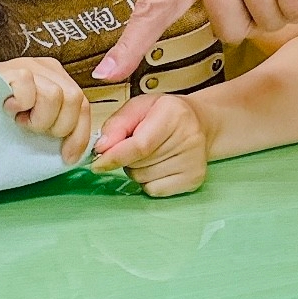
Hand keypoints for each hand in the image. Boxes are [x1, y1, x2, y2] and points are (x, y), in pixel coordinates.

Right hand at [0, 55, 92, 164]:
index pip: (83, 104)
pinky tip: (7, 108)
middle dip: (56, 126)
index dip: (80, 134)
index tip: (68, 156)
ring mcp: (28, 65)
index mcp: (57, 79)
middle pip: (75, 99)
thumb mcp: (33, 122)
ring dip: (37, 118)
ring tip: (18, 119)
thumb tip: (78, 150)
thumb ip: (55, 124)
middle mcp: (46, 68)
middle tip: (31, 129)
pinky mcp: (10, 69)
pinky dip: (20, 106)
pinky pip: (29, 89)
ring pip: (56, 96)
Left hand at [91, 94, 207, 196]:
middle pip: (138, 164)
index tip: (98, 163)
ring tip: (151, 153)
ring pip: (143, 179)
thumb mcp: (138, 107)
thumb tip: (101, 148)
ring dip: (137, 170)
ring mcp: (194, 161)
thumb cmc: (164, 113)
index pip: (140, 145)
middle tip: (137, 145)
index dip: (115, 156)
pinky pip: (154, 190)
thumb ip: (117, 124)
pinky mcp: (194, 179)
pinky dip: (149, 181)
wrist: (200, 123)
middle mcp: (189, 138)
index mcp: (173, 114)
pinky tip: (160, 165)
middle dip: (127, 159)